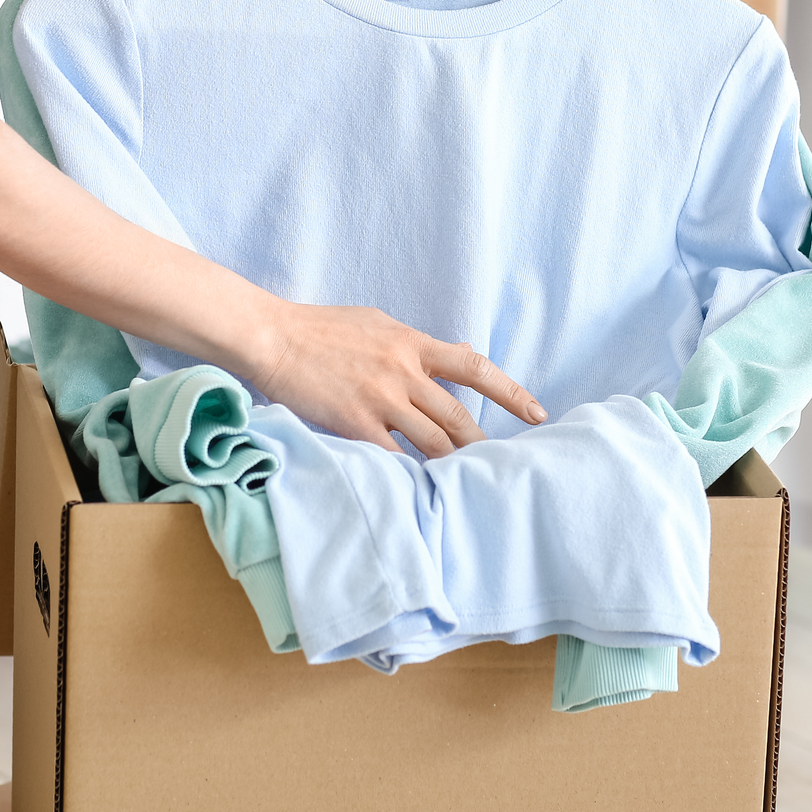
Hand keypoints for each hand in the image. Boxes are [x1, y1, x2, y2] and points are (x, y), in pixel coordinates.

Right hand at [248, 300, 546, 456]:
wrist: (273, 337)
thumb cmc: (322, 328)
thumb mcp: (379, 323)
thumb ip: (418, 344)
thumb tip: (460, 353)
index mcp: (412, 343)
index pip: (475, 367)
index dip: (512, 393)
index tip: (538, 414)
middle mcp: (404, 371)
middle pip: (459, 416)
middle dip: (483, 445)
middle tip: (500, 467)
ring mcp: (381, 399)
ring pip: (434, 441)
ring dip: (453, 465)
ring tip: (467, 484)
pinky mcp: (355, 423)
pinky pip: (394, 457)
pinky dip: (411, 474)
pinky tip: (422, 488)